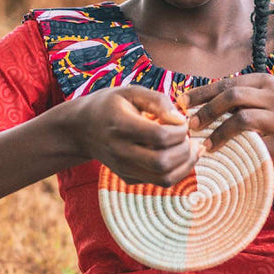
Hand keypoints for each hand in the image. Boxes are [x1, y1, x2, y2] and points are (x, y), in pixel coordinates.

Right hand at [71, 86, 201, 185]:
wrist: (82, 129)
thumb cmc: (111, 105)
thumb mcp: (131, 91)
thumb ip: (158, 101)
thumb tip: (181, 120)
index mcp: (120, 125)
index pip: (159, 136)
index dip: (179, 131)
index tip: (182, 122)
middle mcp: (120, 151)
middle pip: (162, 162)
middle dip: (184, 150)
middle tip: (188, 137)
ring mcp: (124, 168)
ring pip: (164, 178)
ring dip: (186, 165)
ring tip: (191, 148)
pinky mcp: (128, 178)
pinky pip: (160, 182)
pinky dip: (177, 171)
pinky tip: (180, 155)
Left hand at [186, 74, 273, 169]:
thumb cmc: (262, 123)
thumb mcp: (250, 104)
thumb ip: (226, 100)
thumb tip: (184, 103)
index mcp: (264, 82)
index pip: (227, 83)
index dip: (202, 93)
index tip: (181, 103)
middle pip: (234, 96)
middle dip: (208, 110)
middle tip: (191, 125)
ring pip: (243, 118)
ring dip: (219, 132)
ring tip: (205, 145)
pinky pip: (255, 144)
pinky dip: (236, 149)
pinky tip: (223, 155)